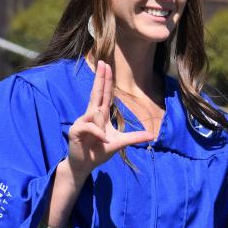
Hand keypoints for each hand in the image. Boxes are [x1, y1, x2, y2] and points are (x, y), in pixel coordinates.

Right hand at [66, 60, 152, 177]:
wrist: (83, 165)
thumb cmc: (99, 151)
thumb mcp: (119, 143)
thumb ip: (134, 138)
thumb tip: (151, 135)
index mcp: (100, 115)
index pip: (105, 94)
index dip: (106, 80)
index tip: (107, 66)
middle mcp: (90, 115)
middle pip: (96, 93)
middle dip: (100, 78)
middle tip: (103, 62)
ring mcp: (82, 121)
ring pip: (96, 113)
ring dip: (102, 128)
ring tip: (103, 140)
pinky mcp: (76, 130)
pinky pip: (90, 126)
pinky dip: (99, 134)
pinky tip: (102, 141)